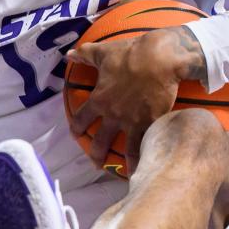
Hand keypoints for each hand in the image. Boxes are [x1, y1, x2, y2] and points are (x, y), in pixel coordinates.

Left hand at [67, 27, 206, 171]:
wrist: (160, 59)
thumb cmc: (130, 54)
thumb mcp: (103, 52)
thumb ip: (85, 54)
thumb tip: (69, 54)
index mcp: (99, 99)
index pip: (81, 119)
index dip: (76, 128)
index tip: (75, 135)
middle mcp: (113, 115)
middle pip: (99, 141)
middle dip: (96, 153)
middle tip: (96, 162)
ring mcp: (133, 122)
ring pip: (125, 150)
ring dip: (125, 164)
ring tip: (128, 175)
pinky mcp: (152, 123)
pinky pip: (147, 145)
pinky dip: (147, 158)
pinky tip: (149, 167)